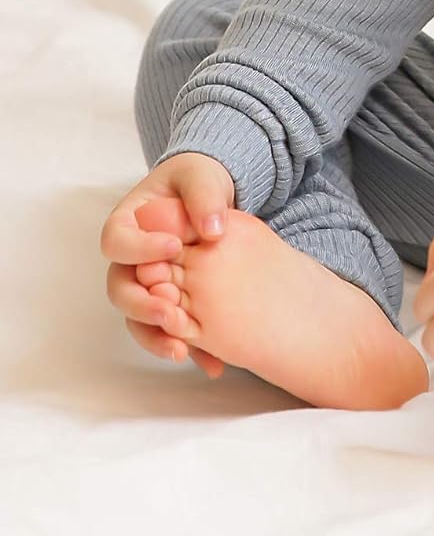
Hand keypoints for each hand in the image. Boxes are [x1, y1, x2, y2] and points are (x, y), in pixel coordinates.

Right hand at [100, 152, 235, 367]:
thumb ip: (203, 195)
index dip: (140, 249)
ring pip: (137, 319)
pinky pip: (170, 331)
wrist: (212, 199)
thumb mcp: (200, 176)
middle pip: (118, 289)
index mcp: (128, 223)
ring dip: (156, 337)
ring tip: (182, 350)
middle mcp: (130, 259)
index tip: (175, 246)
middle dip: (141, 305)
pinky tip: (212, 363)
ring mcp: (147, 284)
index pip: (116, 241)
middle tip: (170, 312)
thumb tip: (211, 230)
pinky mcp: (169, 303)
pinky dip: (189, 348)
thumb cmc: (197, 181)